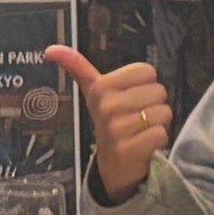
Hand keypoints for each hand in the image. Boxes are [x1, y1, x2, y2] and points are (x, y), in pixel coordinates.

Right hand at [42, 42, 173, 203]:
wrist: (113, 165)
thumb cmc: (110, 121)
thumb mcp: (93, 92)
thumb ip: (77, 66)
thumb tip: (50, 49)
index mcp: (100, 87)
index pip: (147, 71)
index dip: (144, 85)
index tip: (129, 97)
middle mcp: (107, 106)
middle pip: (159, 91)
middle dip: (154, 105)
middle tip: (137, 118)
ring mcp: (117, 129)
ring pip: (163, 112)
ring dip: (158, 123)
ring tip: (141, 130)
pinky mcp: (129, 149)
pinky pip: (161, 132)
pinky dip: (159, 140)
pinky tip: (145, 144)